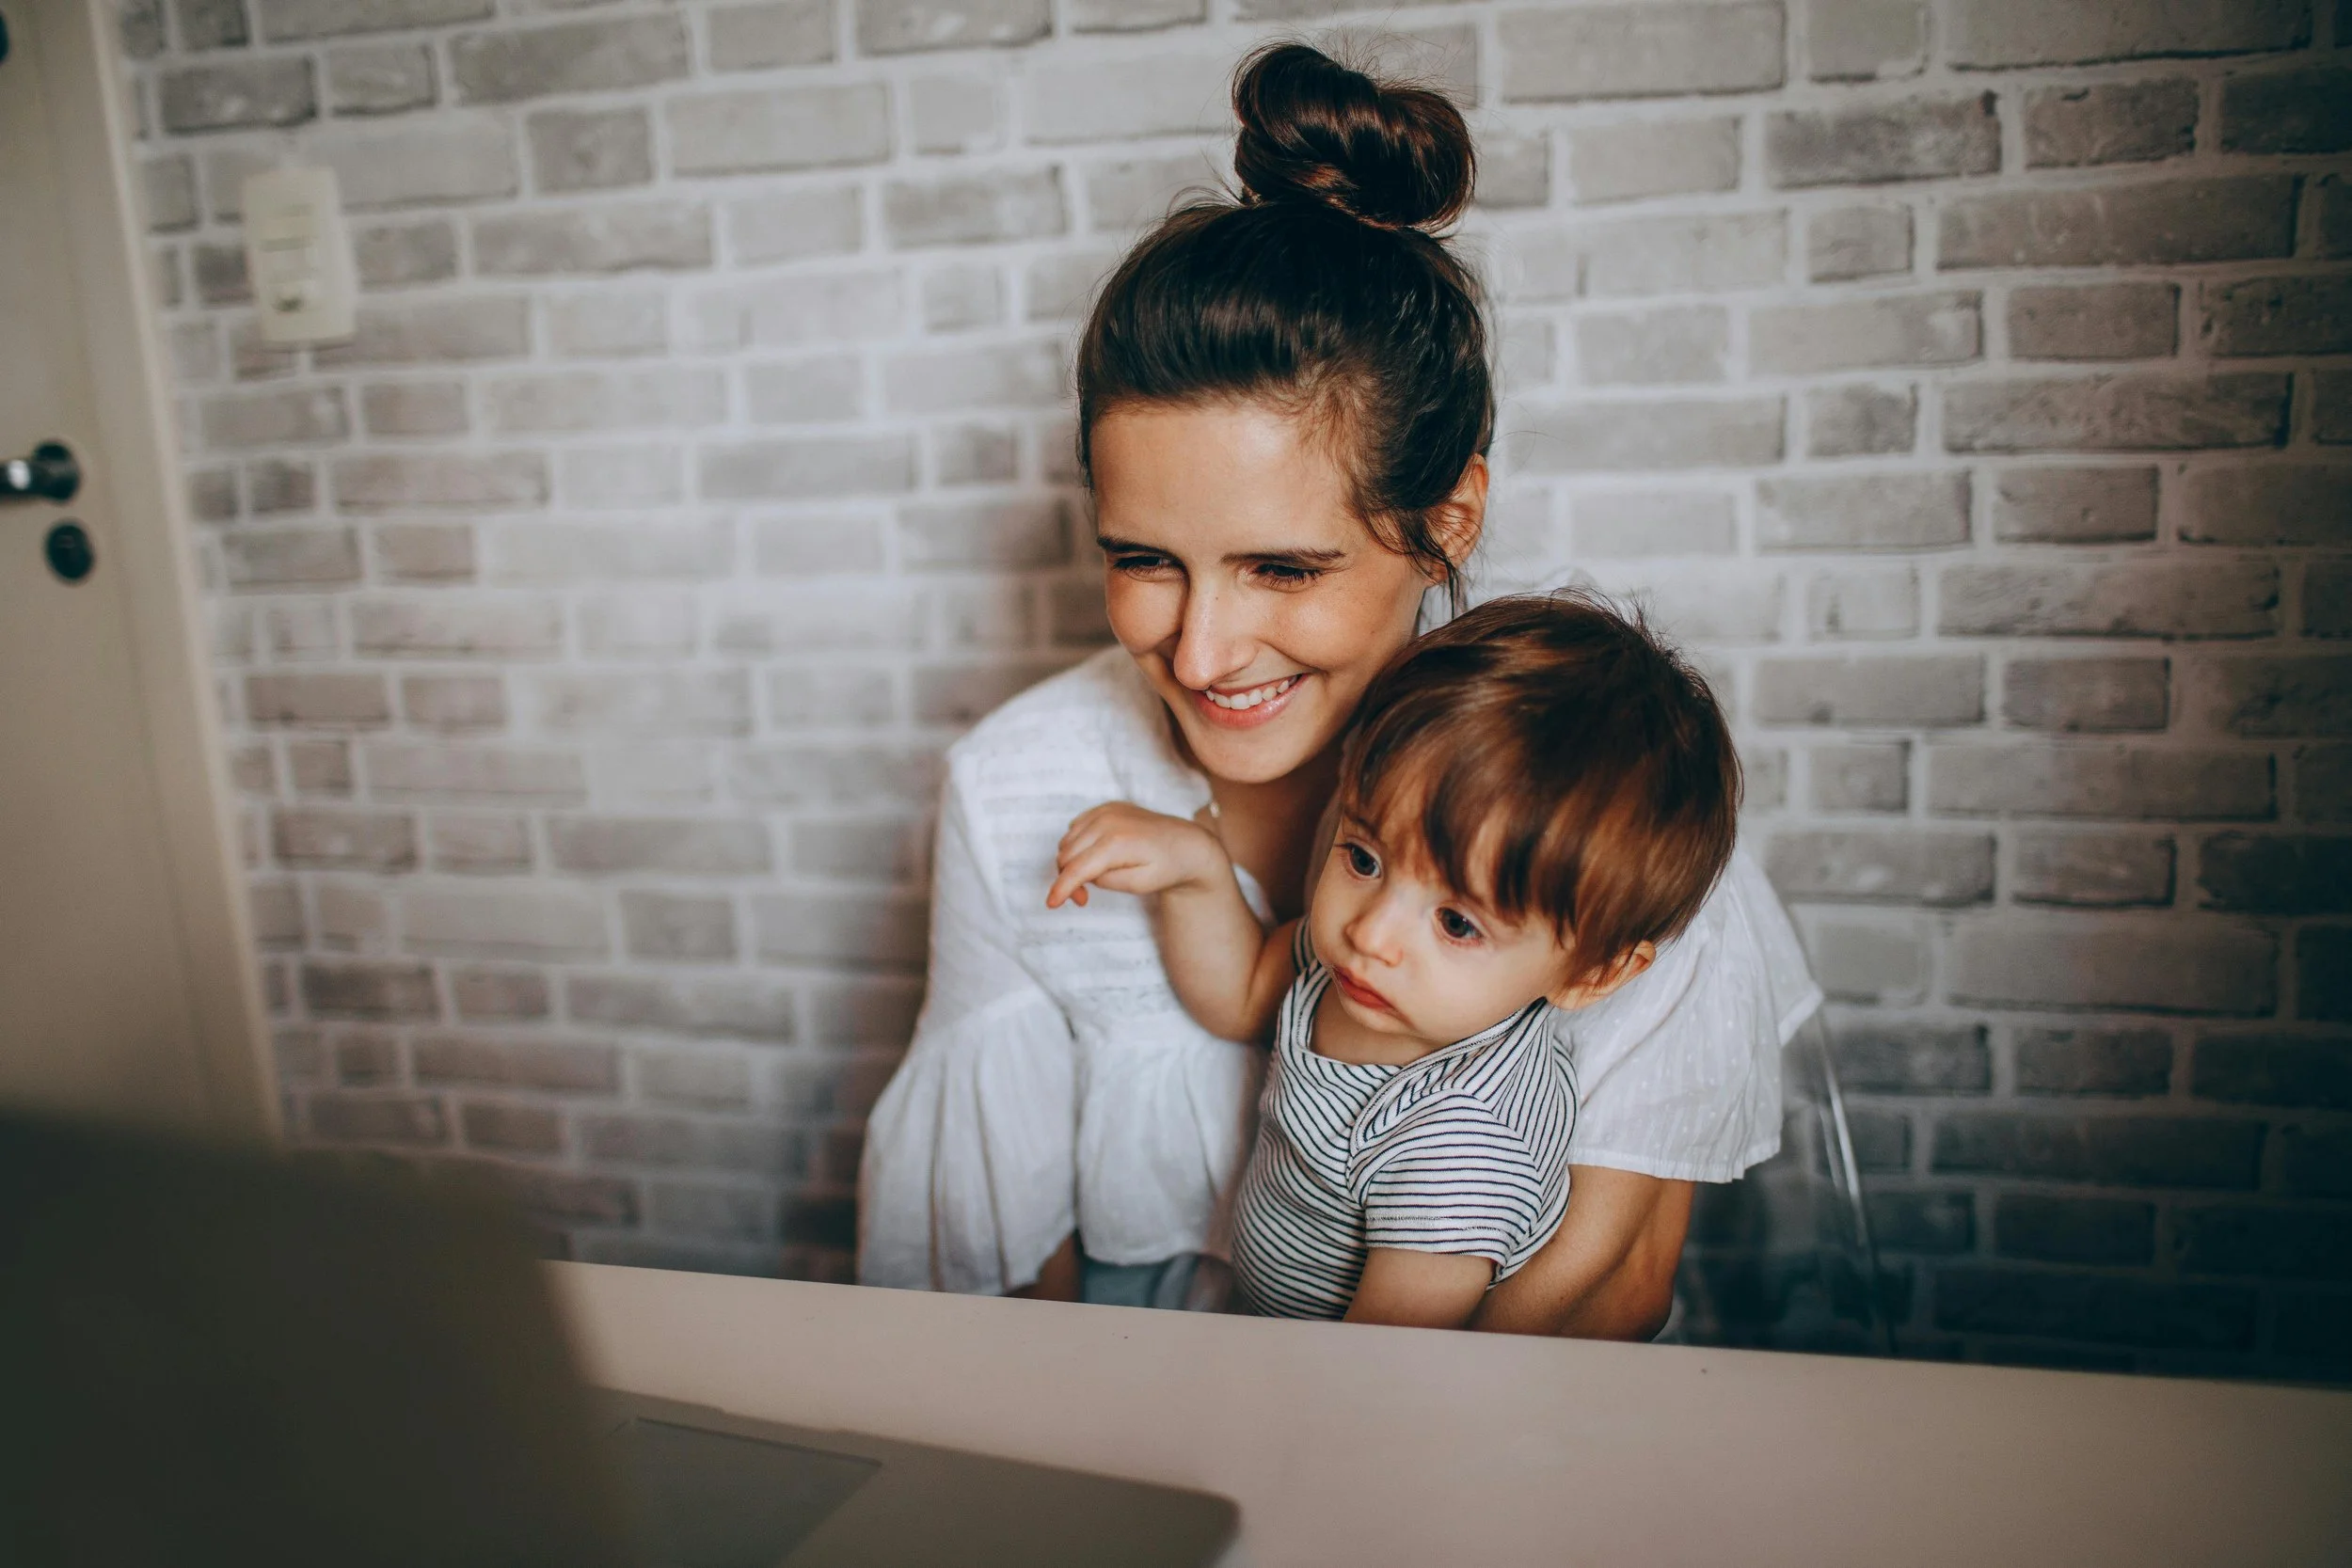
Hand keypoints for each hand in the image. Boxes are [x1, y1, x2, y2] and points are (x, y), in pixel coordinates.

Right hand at [1047, 802, 1229, 909]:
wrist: (1186, 844)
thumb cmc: (1167, 866)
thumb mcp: (1139, 885)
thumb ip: (1106, 881)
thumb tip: (1083, 874)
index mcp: (1117, 842)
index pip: (1076, 868)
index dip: (1061, 888)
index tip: (1050, 904)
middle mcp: (1107, 820)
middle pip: (1065, 855)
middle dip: (1068, 880)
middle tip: (1085, 899)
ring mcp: (1105, 810)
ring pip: (1067, 842)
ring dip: (1071, 863)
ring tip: (1093, 879)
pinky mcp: (1105, 808)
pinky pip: (1076, 828)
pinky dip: (1078, 846)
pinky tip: (1096, 858)